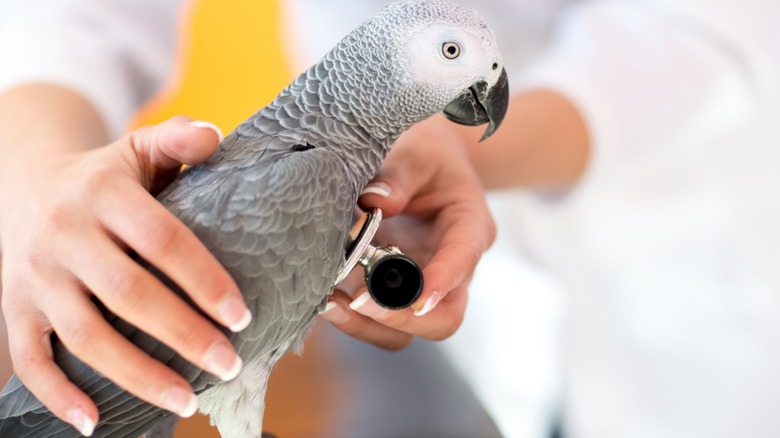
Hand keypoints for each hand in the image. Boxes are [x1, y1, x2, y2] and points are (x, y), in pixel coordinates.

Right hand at [0, 117, 248, 433]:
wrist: (22, 187)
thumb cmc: (103, 178)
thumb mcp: (137, 149)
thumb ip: (176, 139)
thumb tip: (215, 136)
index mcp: (103, 194)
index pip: (162, 241)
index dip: (204, 280)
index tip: (242, 317)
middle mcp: (65, 235)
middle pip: (129, 294)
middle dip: (183, 335)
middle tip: (229, 363)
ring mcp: (36, 277)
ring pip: (86, 335)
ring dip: (137, 375)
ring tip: (188, 399)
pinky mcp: (16, 309)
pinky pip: (31, 359)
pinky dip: (59, 394)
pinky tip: (95, 421)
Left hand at [320, 116, 495, 349]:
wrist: (423, 162)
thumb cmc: (425, 155)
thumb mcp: (417, 152)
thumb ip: (399, 173)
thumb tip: (375, 202)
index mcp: (469, 227)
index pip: (464, 259)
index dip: (443, 280)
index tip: (416, 295)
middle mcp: (451, 267)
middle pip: (444, 317)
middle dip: (402, 317)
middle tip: (358, 301)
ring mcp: (421, 285)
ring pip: (408, 331)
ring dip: (369, 325)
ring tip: (330, 304)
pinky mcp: (391, 291)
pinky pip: (377, 320)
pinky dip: (352, 317)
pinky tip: (324, 298)